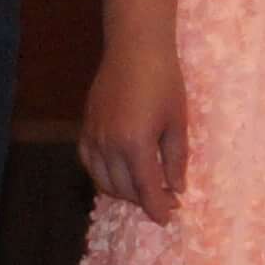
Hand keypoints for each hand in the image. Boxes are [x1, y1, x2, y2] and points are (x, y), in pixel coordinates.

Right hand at [79, 36, 187, 221]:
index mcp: (135, 144)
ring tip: (143, 189)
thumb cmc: (164, 81)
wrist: (135, 48)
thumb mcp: (177, 122)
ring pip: (103, 180)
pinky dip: (102, 176)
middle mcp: (109, 145)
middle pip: (124, 189)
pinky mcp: (86, 127)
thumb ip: (175, 159)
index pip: (146, 189)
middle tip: (165, 200)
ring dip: (124, 192)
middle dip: (144, 201)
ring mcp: (94, 136)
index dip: (158, 207)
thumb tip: (176, 189)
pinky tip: (118, 174)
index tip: (169, 216)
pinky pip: (89, 163)